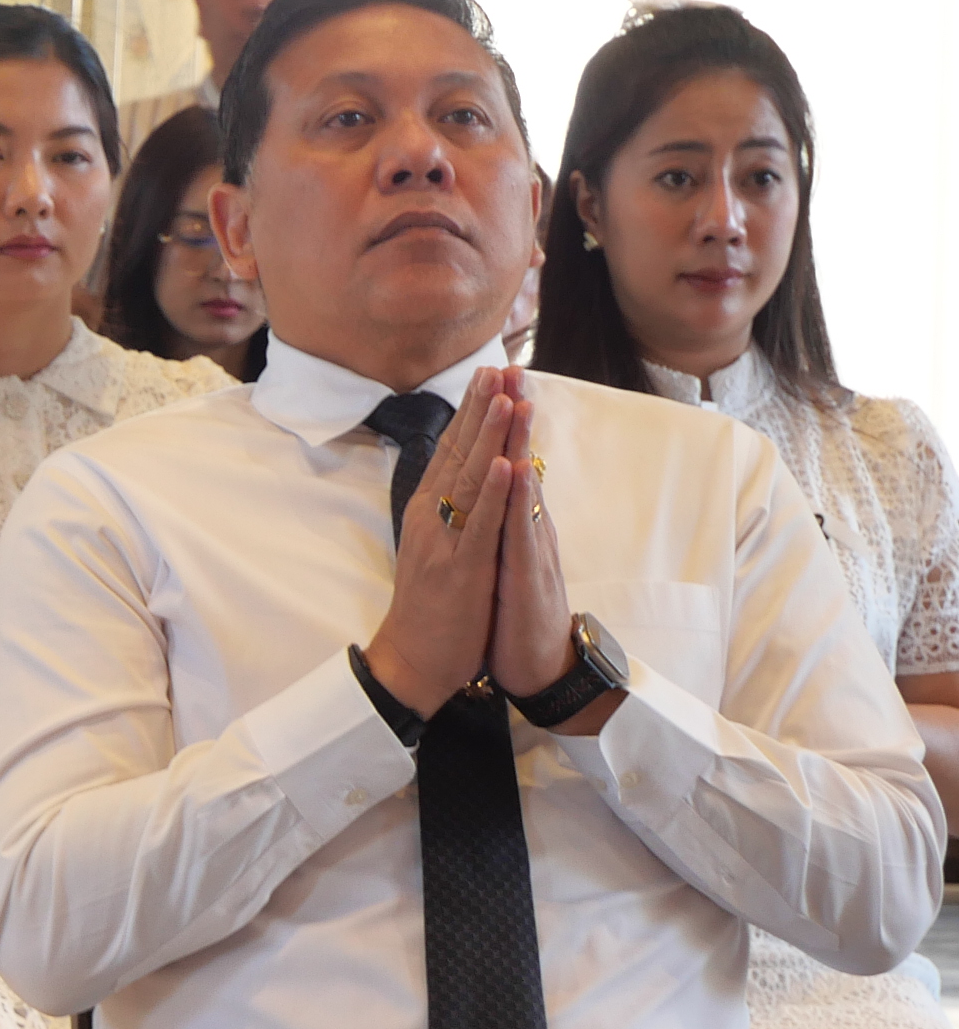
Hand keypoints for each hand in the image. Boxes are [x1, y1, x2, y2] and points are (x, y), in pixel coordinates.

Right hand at [363, 370, 523, 716]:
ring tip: (505, 397)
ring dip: (489, 435)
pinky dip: (494, 493)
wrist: (412, 661)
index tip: (489, 375)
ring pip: (470, 479)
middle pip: (459, 453)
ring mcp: (446, 541)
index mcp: (429, 512)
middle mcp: (432, 518)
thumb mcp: (436, 550)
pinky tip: (506, 463)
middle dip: (482, 409)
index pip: (452, 451)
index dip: (472, 412)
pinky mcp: (462, 568)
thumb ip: (448, 512)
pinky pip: (480, 525)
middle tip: (498, 367)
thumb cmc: (430, 609)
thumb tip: (464, 478)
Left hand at [486, 402, 578, 701]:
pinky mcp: (528, 574)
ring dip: (518, 441)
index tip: (491, 378)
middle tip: (509, 364)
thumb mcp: (502, 557)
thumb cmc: (514, 611)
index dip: (498, 422)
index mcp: (512, 520)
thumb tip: (498, 487)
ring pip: (523, 486)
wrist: (537, 664)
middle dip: (511, 414)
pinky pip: (520, 530)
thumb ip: (503, 520)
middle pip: (517, 461)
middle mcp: (524, 525)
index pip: (504, 461)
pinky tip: (515, 469)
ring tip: (517, 397)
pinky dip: (517, 499)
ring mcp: (529, 546)